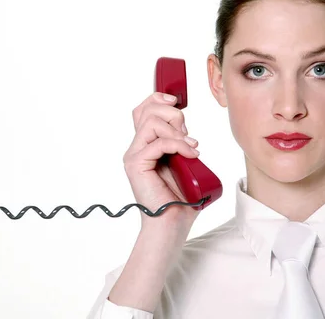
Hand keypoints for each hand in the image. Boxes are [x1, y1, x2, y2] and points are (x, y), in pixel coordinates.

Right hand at [122, 92, 200, 230]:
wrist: (172, 224)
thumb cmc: (180, 199)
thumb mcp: (183, 162)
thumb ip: (179, 143)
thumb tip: (186, 128)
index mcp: (145, 145)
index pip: (143, 110)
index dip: (158, 99)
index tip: (177, 101)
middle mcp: (136, 148)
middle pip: (146, 110)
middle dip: (172, 114)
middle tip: (187, 133)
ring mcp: (133, 156)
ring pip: (151, 122)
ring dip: (176, 131)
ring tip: (190, 147)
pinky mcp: (136, 164)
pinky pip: (158, 142)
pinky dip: (178, 145)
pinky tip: (190, 154)